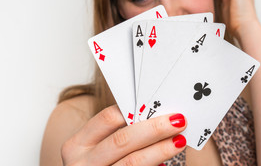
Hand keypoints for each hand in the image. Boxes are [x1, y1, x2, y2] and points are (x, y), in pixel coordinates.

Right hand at [61, 105, 186, 165]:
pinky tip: (166, 162)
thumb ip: (116, 133)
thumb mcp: (95, 149)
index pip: (107, 119)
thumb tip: (153, 115)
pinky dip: (155, 165)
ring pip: (132, 162)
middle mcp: (82, 163)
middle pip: (122, 140)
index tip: (158, 105)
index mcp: (77, 145)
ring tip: (179, 140)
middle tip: (178, 120)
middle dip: (153, 129)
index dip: (134, 110)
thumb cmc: (95, 165)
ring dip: (160, 149)